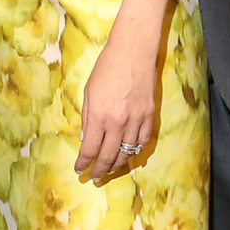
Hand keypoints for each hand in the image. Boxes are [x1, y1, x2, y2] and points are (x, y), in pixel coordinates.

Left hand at [77, 22, 158, 179]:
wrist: (133, 51)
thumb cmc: (106, 67)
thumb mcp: (88, 91)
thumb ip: (87, 117)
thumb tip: (86, 138)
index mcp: (98, 115)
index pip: (90, 149)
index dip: (84, 163)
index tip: (79, 170)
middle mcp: (118, 122)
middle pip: (109, 156)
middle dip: (99, 171)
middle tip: (93, 178)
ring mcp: (136, 120)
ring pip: (127, 152)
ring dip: (117, 166)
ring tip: (109, 171)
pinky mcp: (150, 115)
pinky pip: (142, 142)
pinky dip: (135, 152)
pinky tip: (128, 157)